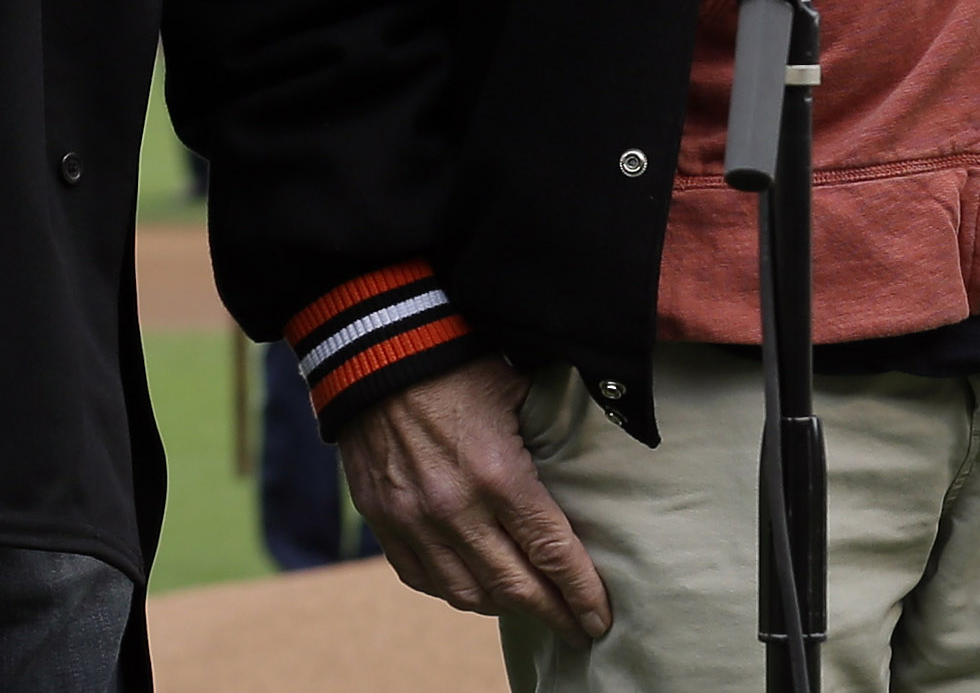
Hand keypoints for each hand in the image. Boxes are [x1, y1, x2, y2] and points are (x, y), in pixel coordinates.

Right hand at [335, 360, 608, 639]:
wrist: (379, 350)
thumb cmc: (459, 363)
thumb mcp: (520, 392)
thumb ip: (553, 437)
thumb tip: (592, 463)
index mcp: (499, 475)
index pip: (551, 552)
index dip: (580, 592)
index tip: (600, 618)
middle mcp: (455, 510)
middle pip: (513, 587)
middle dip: (552, 614)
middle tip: (576, 628)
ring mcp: (414, 521)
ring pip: (465, 594)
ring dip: (503, 606)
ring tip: (528, 604)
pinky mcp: (383, 521)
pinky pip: (421, 578)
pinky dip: (452, 590)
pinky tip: (473, 586)